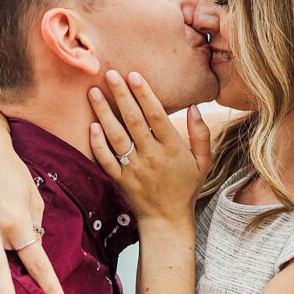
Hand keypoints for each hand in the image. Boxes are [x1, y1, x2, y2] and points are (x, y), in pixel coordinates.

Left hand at [88, 70, 210, 223]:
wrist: (167, 220)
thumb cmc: (186, 186)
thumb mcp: (203, 161)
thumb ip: (201, 133)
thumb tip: (194, 106)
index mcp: (173, 149)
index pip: (157, 116)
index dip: (144, 94)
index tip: (134, 75)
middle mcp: (152, 157)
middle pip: (134, 121)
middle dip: (121, 95)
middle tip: (110, 73)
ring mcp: (134, 169)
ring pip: (116, 137)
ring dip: (103, 113)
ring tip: (94, 92)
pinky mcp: (120, 180)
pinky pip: (105, 160)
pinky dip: (97, 143)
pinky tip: (91, 125)